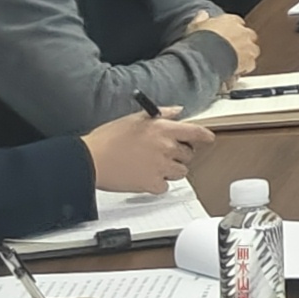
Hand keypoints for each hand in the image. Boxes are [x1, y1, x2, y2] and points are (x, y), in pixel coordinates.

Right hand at [84, 108, 201, 191]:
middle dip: (180, 154)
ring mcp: (161, 167)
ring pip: (180, 172)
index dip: (205, 136)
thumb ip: (161, 114)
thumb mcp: (135, 118)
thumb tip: (177, 111)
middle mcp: (166, 147)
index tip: (208, 139)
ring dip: (171, 170)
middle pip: (189, 154)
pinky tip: (145, 177)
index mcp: (163, 129)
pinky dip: (158, 184)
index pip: (196, 132)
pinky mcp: (152, 184)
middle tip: (164, 154)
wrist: (90, 160)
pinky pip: (165, 186)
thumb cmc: (108, 139)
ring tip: (152, 166)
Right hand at [187, 10, 261, 74]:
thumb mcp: (195, 26)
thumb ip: (201, 19)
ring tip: (235, 62)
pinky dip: (244, 68)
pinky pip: (250, 64)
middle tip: (232, 50)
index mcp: (230, 20)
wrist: (206, 55)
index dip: (232, 30)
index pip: (237, 22)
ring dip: (246, 55)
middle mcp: (242, 31)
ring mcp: (248, 46)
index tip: (228, 35)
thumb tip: (202, 14)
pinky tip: (236, 71)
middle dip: (243, 42)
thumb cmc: (200, 40)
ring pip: (252, 50)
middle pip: (249, 35)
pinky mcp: (249, 60)